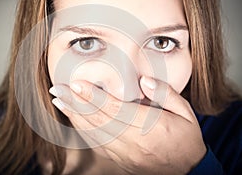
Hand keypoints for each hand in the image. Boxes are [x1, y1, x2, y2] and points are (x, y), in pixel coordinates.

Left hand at [49, 76, 205, 173]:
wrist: (188, 170)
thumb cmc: (186, 139)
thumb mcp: (186, 113)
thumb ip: (165, 93)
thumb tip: (143, 81)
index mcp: (150, 126)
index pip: (114, 108)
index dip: (93, 95)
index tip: (76, 83)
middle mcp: (133, 141)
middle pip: (98, 119)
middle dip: (75, 103)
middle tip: (57, 89)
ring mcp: (124, 153)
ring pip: (93, 132)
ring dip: (74, 116)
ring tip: (59, 101)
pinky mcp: (120, 159)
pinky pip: (97, 144)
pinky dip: (82, 130)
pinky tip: (73, 118)